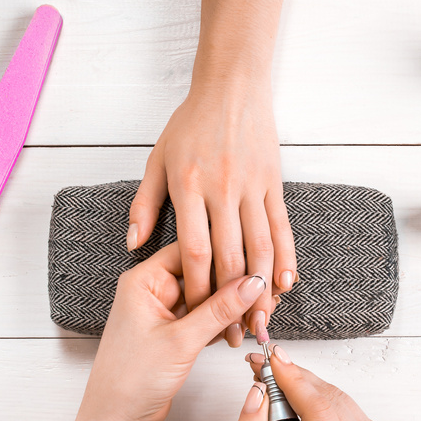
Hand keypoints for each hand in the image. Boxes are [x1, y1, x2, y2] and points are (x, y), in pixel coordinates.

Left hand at [79, 243, 267, 420]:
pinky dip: (222, 324)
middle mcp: (152, 290)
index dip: (222, 257)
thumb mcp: (181, 340)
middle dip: (231, 289)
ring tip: (251, 321)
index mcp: (143, 280)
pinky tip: (238, 332)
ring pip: (207, 297)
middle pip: (202, 274)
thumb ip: (219, 309)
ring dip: (230, 310)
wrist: (119, 419)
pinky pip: (204, 317)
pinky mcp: (173, 330)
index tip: (252, 268)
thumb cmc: (130, 380)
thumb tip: (251, 283)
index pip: (190, 250)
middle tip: (258, 299)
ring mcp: (163, 311)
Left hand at [128, 84, 296, 347]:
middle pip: (229, 258)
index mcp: (188, 188)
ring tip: (263, 319)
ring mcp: (251, 187)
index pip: (195, 253)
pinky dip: (286, 257)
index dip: (200, 291)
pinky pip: (282, 227)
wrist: (231, 86)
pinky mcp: (274, 183)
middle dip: (233, 302)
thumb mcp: (156, 161)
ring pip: (260, 248)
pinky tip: (286, 283)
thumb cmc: (190, 123)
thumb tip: (133, 243)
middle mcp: (222, 190)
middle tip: (237, 333)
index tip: (199, 319)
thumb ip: (144, 204)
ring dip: (263, 289)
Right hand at [234, 346, 389, 420]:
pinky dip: (317, 393)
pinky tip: (297, 391)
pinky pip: (343, 403)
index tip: (269, 361)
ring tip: (274, 376)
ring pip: (336, 395)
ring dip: (304, 381)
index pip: (318, 410)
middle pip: (327, 397)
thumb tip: (256, 394)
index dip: (292, 380)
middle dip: (292, 376)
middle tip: (262, 365)